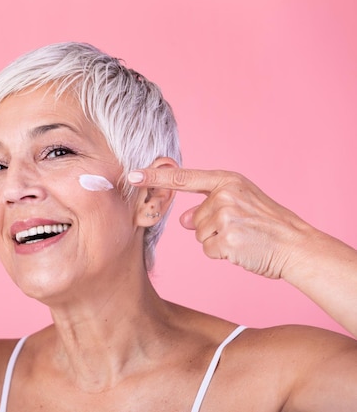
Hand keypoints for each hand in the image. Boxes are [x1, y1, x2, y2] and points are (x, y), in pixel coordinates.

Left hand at [129, 167, 311, 278]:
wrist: (296, 245)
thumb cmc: (268, 225)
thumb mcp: (240, 204)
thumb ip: (210, 205)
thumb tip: (184, 221)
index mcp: (228, 180)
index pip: (183, 178)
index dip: (155, 178)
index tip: (131, 175)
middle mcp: (225, 195)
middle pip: (193, 219)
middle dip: (210, 228)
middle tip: (240, 229)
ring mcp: (226, 216)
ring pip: (199, 236)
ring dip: (216, 242)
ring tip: (243, 238)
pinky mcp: (227, 238)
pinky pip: (208, 250)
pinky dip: (222, 254)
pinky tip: (242, 249)